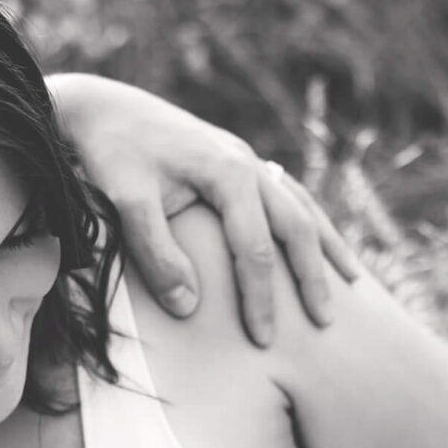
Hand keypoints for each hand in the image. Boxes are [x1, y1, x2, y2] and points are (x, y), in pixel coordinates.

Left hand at [47, 72, 360, 343]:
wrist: (97, 107)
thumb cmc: (109, 156)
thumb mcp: (126, 204)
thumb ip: (157, 255)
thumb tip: (190, 308)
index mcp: (228, 173)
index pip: (255, 250)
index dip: (260, 299)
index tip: (261, 341)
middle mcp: (247, 162)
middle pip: (296, 226)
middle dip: (312, 276)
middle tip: (325, 322)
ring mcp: (244, 157)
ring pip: (300, 204)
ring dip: (325, 245)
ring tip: (350, 280)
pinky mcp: (233, 158)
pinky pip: (284, 192)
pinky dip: (305, 219)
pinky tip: (311, 237)